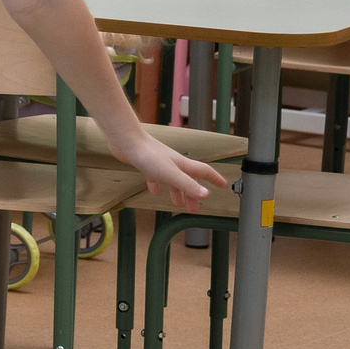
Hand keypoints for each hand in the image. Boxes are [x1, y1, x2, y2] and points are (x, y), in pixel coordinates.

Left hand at [112, 128, 229, 211]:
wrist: (126, 141)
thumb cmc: (148, 155)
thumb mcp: (171, 174)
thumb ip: (187, 184)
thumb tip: (206, 194)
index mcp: (183, 165)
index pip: (204, 172)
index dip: (214, 178)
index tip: (223, 185)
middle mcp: (173, 163)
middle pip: (188, 180)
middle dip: (193, 194)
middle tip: (195, 208)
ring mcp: (159, 163)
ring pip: (172, 180)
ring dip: (176, 192)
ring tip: (178, 204)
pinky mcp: (145, 163)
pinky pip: (155, 176)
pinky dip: (157, 184)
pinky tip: (154, 191)